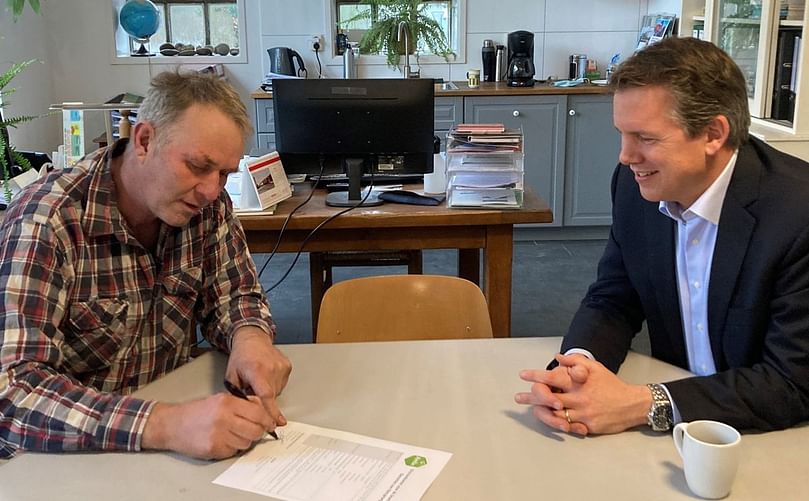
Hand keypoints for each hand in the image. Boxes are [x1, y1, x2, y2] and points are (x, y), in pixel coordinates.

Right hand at [142, 393, 273, 458]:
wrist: (172, 424)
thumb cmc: (197, 412)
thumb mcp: (220, 399)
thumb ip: (242, 404)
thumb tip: (263, 411)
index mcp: (227, 403)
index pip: (258, 413)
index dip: (268, 420)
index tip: (271, 424)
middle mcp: (224, 418)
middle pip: (255, 430)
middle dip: (258, 432)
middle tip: (253, 431)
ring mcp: (218, 435)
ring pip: (246, 443)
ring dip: (244, 441)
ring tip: (233, 434)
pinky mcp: (213, 449)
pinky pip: (233, 451)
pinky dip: (232, 448)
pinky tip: (222, 441)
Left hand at [227, 326, 291, 427]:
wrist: (252, 339)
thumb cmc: (241, 357)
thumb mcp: (232, 376)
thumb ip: (238, 395)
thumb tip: (245, 412)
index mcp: (256, 370)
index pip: (266, 395)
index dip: (271, 411)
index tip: (276, 423)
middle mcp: (271, 368)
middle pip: (271, 396)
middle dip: (262, 400)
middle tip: (253, 390)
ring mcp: (281, 367)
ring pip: (277, 391)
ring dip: (268, 391)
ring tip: (259, 379)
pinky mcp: (287, 366)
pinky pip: (282, 384)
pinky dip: (274, 384)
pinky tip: (267, 375)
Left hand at [518, 354, 651, 434]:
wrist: (633, 404)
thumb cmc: (612, 384)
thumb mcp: (595, 368)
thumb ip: (576, 362)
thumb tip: (558, 357)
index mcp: (579, 382)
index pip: (553, 377)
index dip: (536, 375)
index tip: (523, 374)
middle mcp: (579, 397)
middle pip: (549, 398)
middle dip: (531, 397)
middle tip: (518, 397)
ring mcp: (583, 413)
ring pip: (556, 414)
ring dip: (541, 412)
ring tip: (531, 409)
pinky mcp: (588, 426)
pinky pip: (569, 426)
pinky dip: (557, 424)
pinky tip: (548, 421)